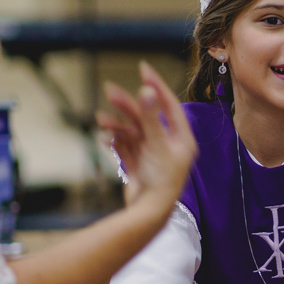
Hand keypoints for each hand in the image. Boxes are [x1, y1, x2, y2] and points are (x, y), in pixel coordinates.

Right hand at [97, 62, 197, 209]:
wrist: (148, 214)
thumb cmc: (161, 181)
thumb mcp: (156, 145)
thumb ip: (151, 117)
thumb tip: (147, 90)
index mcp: (182, 138)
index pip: (170, 104)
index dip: (157, 85)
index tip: (143, 68)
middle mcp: (168, 144)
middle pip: (147, 116)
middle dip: (128, 105)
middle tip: (110, 90)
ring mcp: (152, 153)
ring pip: (133, 130)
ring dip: (117, 124)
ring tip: (101, 120)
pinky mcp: (138, 163)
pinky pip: (125, 145)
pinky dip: (115, 139)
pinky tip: (105, 136)